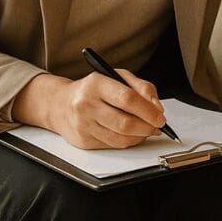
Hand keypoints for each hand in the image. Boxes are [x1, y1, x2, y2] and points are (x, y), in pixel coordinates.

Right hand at [15, 70, 166, 148]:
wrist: (60, 104)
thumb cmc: (94, 89)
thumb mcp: (118, 77)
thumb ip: (142, 88)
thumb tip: (157, 108)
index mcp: (96, 84)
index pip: (128, 99)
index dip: (148, 110)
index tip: (160, 117)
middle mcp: (86, 105)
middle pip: (125, 123)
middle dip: (147, 127)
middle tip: (157, 126)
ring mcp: (83, 125)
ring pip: (121, 138)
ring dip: (140, 137)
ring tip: (147, 130)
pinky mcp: (83, 141)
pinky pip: (113, 145)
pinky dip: (128, 141)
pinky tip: (133, 134)